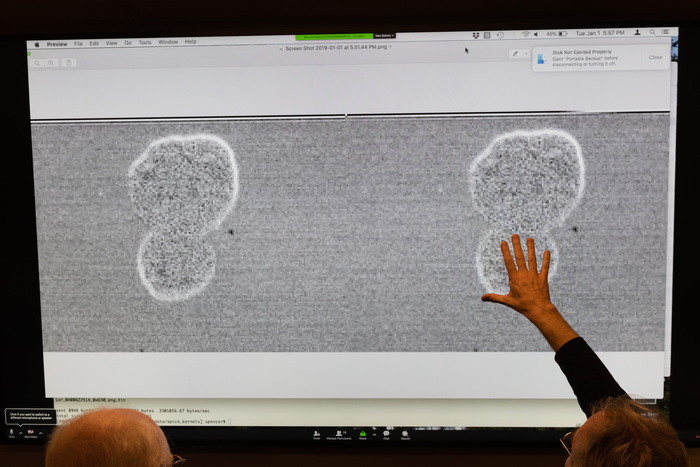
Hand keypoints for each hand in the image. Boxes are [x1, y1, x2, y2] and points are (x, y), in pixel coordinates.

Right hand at [481, 234, 576, 350]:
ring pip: (532, 259)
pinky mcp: (543, 278)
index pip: (509, 262)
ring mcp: (534, 275)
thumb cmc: (522, 306)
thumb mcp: (507, 301)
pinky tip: (547, 251)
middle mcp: (524, 274)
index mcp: (515, 278)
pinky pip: (545, 267)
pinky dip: (546, 259)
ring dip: (531, 248)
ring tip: (530, 239)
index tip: (504, 242)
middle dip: (517, 245)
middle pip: (520, 257)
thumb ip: (494, 297)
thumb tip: (482, 298)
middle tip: (515, 235)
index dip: (506, 251)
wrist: (538, 309)